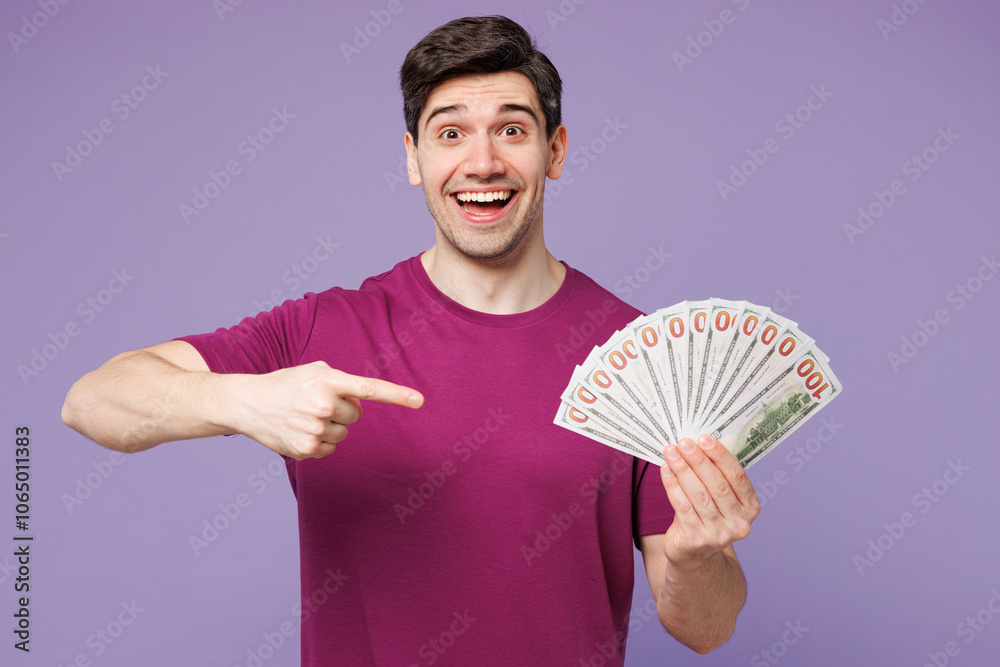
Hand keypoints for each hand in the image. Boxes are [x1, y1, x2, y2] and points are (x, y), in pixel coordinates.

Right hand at [237, 360, 422, 459]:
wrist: (248, 402)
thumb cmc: (286, 384)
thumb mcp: (314, 371)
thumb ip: (342, 382)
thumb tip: (359, 404)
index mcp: (328, 380)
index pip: (370, 389)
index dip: (397, 395)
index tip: (419, 401)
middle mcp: (324, 404)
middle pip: (356, 415)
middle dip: (342, 410)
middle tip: (316, 404)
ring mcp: (315, 428)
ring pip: (343, 433)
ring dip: (330, 427)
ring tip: (304, 417)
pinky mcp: (307, 449)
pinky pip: (331, 449)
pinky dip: (320, 442)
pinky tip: (300, 430)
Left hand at [659, 435, 759, 566]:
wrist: (693, 555)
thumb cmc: (705, 517)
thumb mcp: (718, 499)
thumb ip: (715, 475)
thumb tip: (697, 443)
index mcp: (750, 508)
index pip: (737, 477)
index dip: (720, 456)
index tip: (704, 438)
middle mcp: (739, 524)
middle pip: (717, 485)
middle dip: (699, 460)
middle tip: (684, 443)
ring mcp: (719, 535)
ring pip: (698, 495)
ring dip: (683, 469)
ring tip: (671, 452)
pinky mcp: (697, 540)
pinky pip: (682, 506)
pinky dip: (672, 485)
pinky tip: (666, 470)